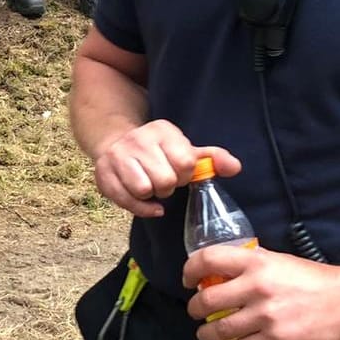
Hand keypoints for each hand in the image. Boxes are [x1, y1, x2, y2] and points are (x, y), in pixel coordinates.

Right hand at [91, 121, 240, 216]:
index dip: (185, 174)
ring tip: (152, 187)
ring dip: (152, 195)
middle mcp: (138, 140)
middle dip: (168, 186)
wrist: (116, 142)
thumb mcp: (184, 149)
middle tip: (165, 181)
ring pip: (143, 189)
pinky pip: (126, 201)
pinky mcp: (103, 174)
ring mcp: (118, 156)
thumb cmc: (158, 151)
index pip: (186, 163)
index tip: (180, 172)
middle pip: (165, 180)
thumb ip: (211, 158)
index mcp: (162, 131)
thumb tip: (236, 167)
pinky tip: (147, 202)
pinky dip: (140, 207)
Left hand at [183, 245, 339, 339]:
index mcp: (256, 262)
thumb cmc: (313, 279)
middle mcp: (256, 287)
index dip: (190, 270)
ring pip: (219, 328)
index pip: (208, 259)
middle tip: (196, 312)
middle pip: (207, 299)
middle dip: (195, 308)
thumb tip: (222, 272)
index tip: (188, 281)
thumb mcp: (279, 261)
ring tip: (205, 334)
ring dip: (206, 333)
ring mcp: (264, 316)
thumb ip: (251, 265)